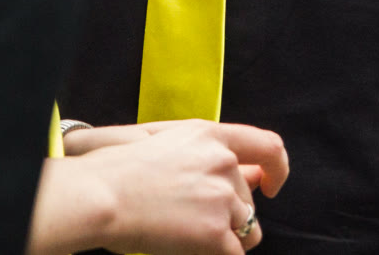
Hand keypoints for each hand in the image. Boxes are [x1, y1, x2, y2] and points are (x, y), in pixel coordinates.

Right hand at [29, 119, 289, 254]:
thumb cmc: (120, 170)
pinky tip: (197, 253)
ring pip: (248, 229)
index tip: (271, 186)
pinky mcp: (215, 233)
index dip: (277, 169)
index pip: (268, 147)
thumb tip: (249, 172)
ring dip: (230, 238)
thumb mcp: (166, 141)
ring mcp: (222, 198)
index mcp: (211, 135)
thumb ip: (209, 152)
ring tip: (197, 241)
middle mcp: (223, 163)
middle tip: (193, 223)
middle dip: (231, 214)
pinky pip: (235, 254)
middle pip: (249, 198)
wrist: (101, 195)